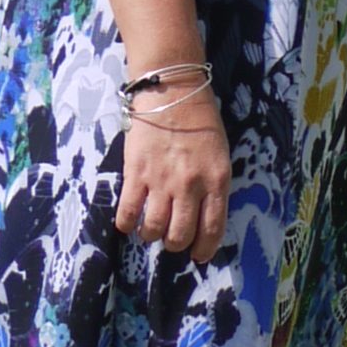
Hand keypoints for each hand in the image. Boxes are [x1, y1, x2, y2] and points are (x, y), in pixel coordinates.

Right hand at [116, 89, 231, 260]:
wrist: (172, 91)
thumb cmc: (201, 121)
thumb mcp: (220, 155)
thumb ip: (213, 185)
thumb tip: (203, 214)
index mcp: (216, 181)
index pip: (212, 228)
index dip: (204, 249)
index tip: (198, 255)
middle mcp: (191, 186)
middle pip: (181, 234)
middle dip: (176, 245)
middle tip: (171, 241)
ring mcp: (162, 181)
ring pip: (155, 228)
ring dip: (152, 236)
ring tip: (150, 230)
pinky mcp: (136, 173)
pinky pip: (129, 211)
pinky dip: (127, 224)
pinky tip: (128, 223)